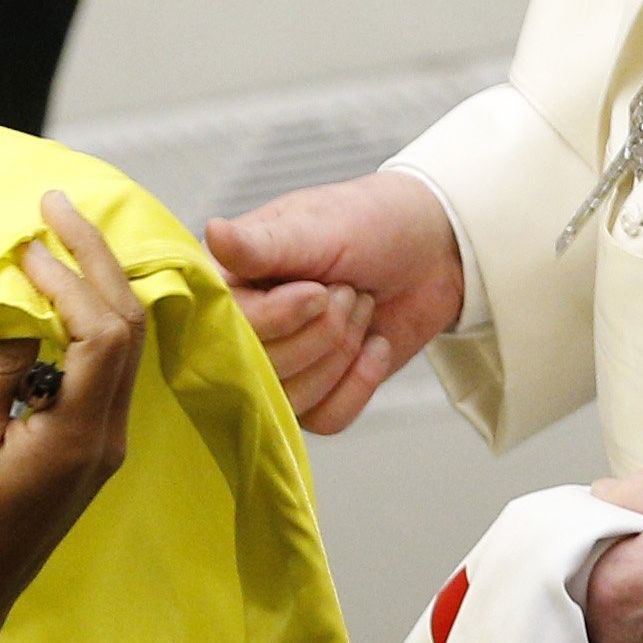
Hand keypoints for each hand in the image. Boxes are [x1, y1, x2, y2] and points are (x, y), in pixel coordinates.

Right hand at [0, 192, 142, 642]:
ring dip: (94, 287)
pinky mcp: (87, 449)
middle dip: (96, 261)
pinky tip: (51, 297)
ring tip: (55, 238)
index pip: (104, 331)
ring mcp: (102, 446)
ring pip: (122, 347)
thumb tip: (24, 310)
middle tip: (55, 207)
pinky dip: (84, 322)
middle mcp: (107, 438)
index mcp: (80, 437)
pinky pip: (103, 369)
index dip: (72, 274)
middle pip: (128, 328)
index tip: (28, 239)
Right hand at [204, 173, 466, 431]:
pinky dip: (359, 383)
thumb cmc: (366, 223)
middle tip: (347, 288)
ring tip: (359, 306)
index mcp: (225, 285)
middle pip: (261, 372)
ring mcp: (276, 369)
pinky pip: (325, 419)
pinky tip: (374, 344)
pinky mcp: (313, 396)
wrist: (429, 251)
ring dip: (343, 354)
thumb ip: (261, 245)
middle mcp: (240, 331)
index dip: (278, 317)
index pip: (227, 330)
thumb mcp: (314, 227)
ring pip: (292, 401)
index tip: (318, 289)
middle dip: (324, 331)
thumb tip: (213, 233)